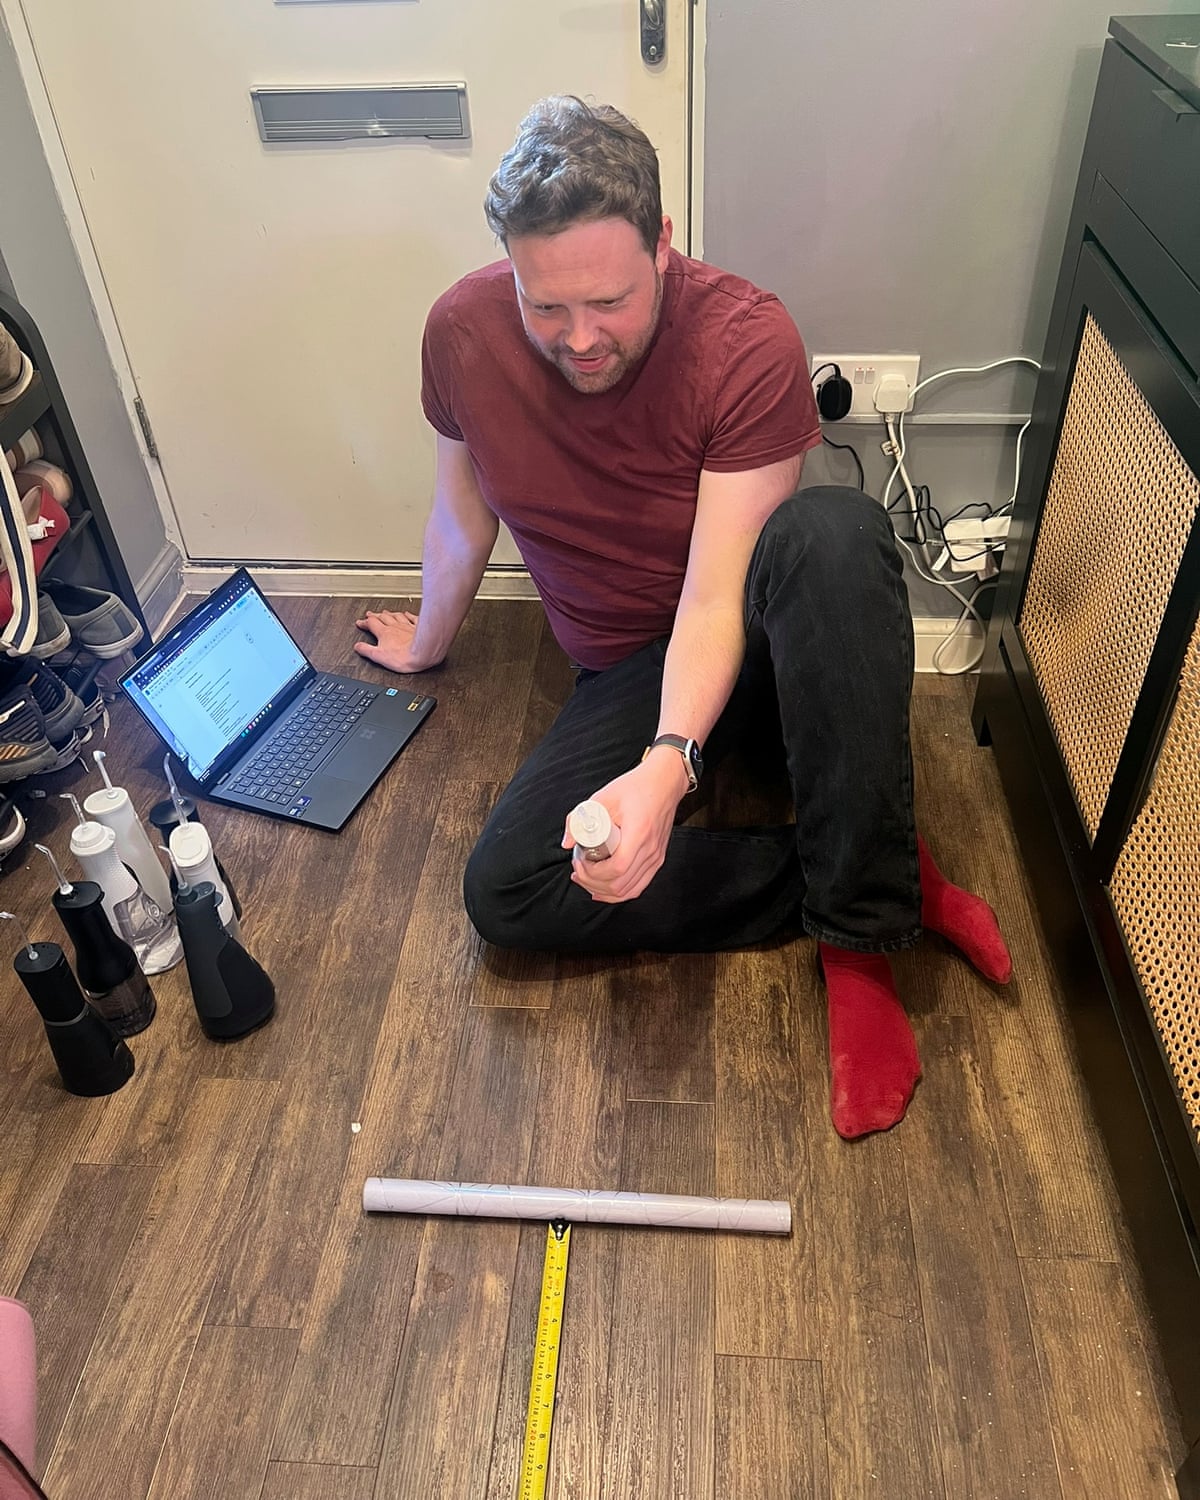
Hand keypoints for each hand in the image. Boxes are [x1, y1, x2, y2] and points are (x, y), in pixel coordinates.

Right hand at [353, 609, 436, 673]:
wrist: (424, 654)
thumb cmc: (404, 657)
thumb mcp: (379, 656)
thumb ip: (366, 650)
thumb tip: (358, 647)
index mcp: (385, 633)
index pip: (371, 624)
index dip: (364, 623)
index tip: (360, 622)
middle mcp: (395, 627)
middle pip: (383, 617)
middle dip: (375, 616)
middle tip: (370, 614)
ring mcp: (408, 626)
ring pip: (396, 616)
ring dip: (390, 614)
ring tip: (385, 612)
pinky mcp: (419, 627)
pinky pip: (412, 618)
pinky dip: (408, 615)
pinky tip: (407, 613)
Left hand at [562, 754, 688, 903]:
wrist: (664, 783)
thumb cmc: (636, 788)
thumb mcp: (603, 798)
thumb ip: (581, 818)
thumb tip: (567, 842)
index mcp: (638, 834)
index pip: (617, 868)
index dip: (593, 873)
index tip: (579, 862)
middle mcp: (650, 850)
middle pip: (620, 884)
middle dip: (592, 883)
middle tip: (577, 870)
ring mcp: (655, 857)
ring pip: (629, 890)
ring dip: (604, 891)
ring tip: (586, 880)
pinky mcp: (657, 860)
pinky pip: (638, 886)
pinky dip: (619, 892)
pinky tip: (604, 890)